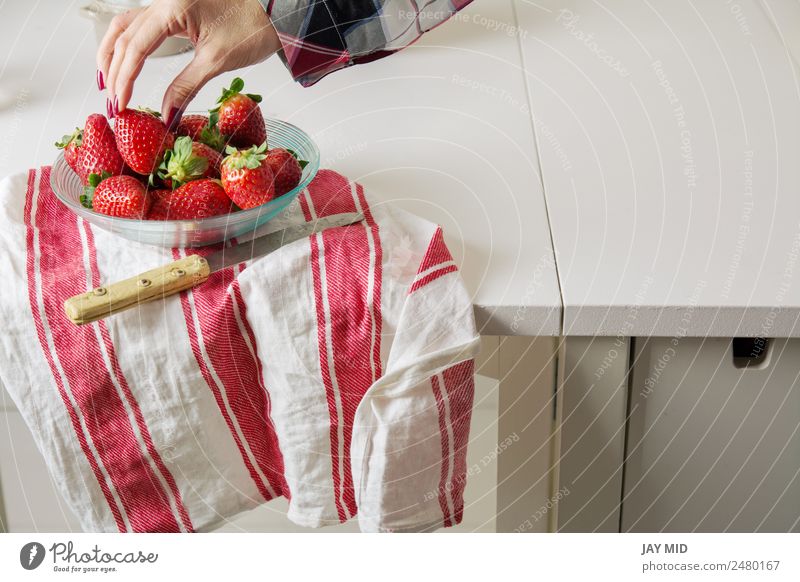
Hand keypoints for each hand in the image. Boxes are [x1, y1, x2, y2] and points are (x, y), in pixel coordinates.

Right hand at [97, 0, 280, 125]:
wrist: (274, 13)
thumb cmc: (253, 28)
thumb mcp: (216, 62)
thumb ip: (186, 87)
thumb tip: (166, 115)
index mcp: (173, 6)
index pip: (135, 47)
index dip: (124, 79)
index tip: (120, 105)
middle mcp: (164, 0)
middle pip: (124, 36)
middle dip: (115, 71)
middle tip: (113, 103)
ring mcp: (168, 4)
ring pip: (127, 27)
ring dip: (114, 55)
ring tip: (107, 84)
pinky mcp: (175, 11)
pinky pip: (141, 26)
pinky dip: (129, 45)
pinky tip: (124, 64)